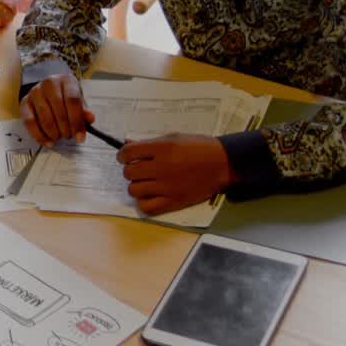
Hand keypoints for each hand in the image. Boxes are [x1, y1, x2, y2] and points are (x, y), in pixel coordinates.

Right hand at [20, 74, 94, 145]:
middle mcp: (49, 83)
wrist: (47, 89)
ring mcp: (35, 92)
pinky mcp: (24, 103)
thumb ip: (83, 110)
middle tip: (69, 137)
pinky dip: (40, 136)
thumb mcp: (78, 99)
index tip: (81, 137)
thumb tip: (90, 119)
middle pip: (59, 110)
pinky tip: (48, 141)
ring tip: (59, 137)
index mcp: (66, 80)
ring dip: (54, 133)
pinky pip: (30, 122)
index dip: (77, 121)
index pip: (72, 100)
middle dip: (66, 129)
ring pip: (45, 118)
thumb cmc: (65, 95)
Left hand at [117, 134, 232, 214]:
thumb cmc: (199, 147)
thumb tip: (127, 145)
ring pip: (134, 190)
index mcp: (162, 149)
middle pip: (129, 172)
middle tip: (140, 169)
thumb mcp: (173, 137)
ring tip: (147, 181)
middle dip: (131, 170)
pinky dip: (144, 202)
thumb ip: (149, 143)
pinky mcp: (174, 201)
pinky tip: (150, 195)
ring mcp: (167, 187)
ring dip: (137, 185)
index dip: (122, 155)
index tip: (126, 157)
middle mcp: (162, 168)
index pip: (128, 153)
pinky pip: (146, 207)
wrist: (222, 163)